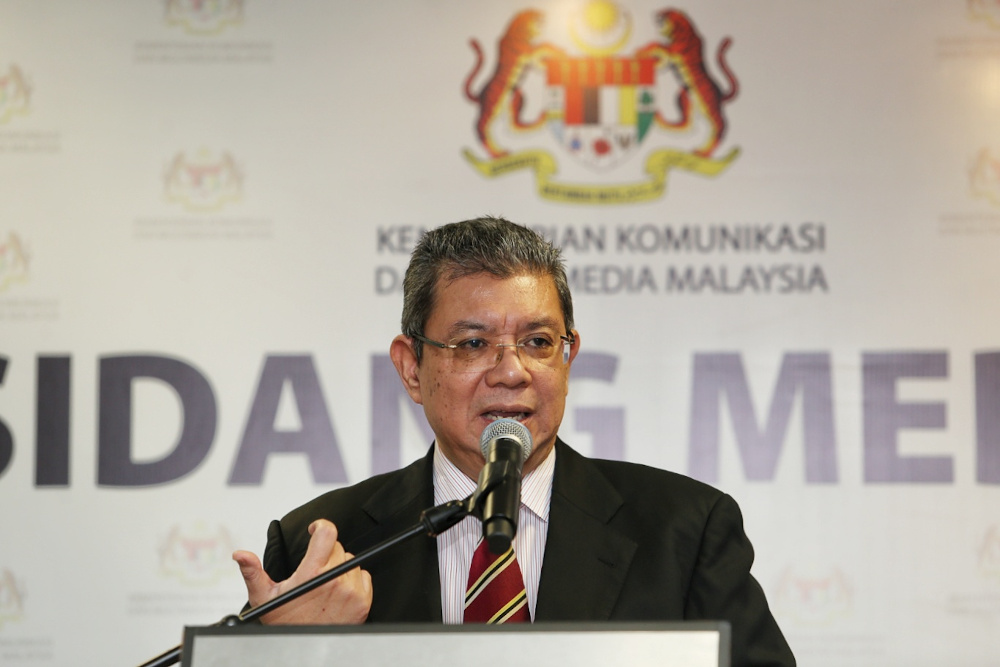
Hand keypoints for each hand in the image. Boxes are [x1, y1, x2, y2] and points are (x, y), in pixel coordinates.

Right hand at [233, 519, 372, 624]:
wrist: (305, 649)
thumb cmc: (285, 622)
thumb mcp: (264, 598)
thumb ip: (253, 572)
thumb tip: (240, 554)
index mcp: (311, 574)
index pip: (327, 534)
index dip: (321, 527)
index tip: (315, 530)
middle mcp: (334, 580)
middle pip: (337, 547)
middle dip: (326, 553)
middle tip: (314, 568)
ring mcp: (351, 591)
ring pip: (351, 561)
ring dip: (340, 567)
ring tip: (325, 583)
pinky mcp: (362, 602)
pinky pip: (364, 576)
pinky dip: (354, 580)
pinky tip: (338, 591)